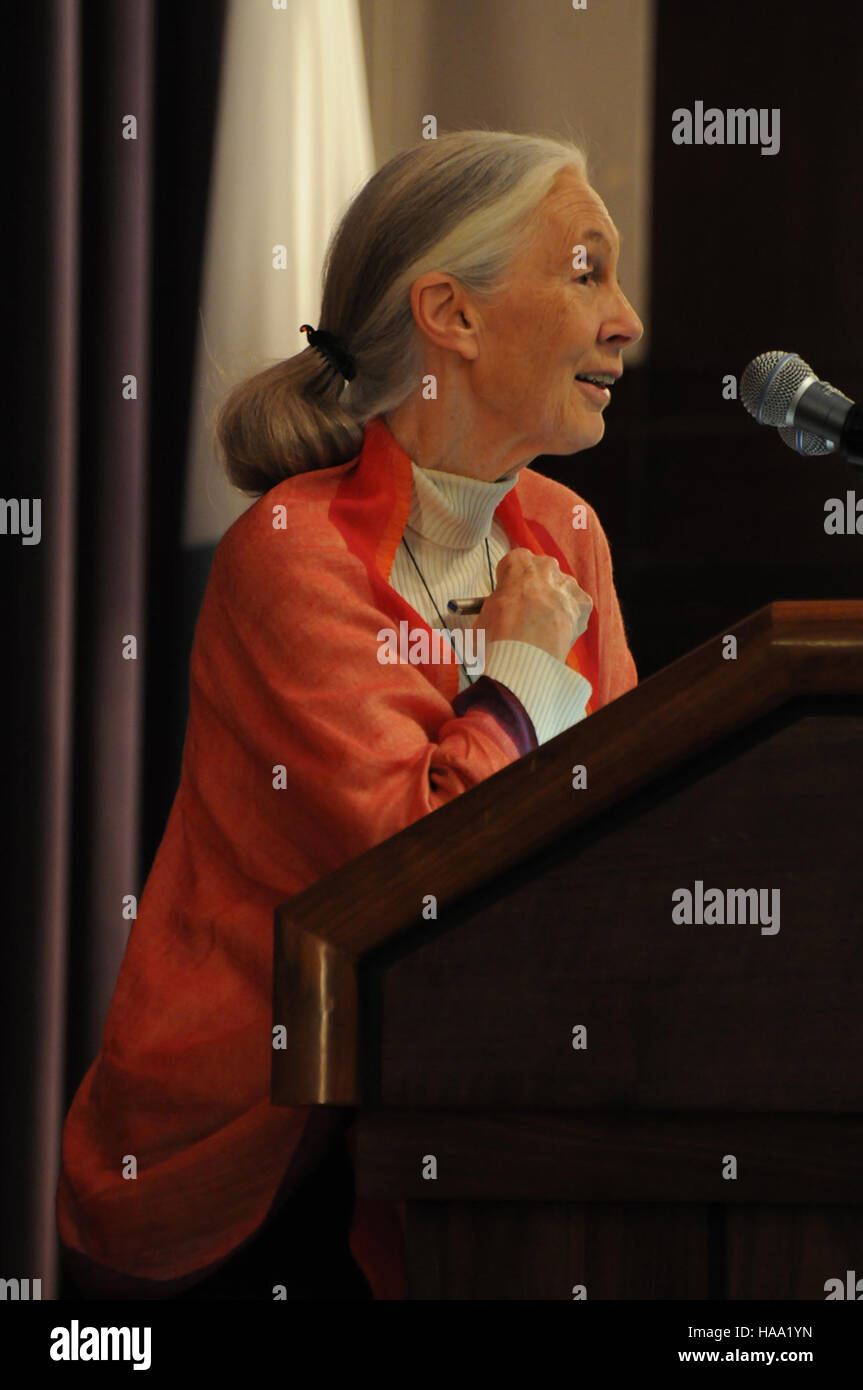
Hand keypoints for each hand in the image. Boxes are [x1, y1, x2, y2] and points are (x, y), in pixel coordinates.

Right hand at [479, 548, 592, 662]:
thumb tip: (498, 615)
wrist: (524, 652)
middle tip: (527, 615)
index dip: (512, 584)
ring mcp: (567, 583)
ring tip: (542, 630)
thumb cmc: (499, 631)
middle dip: (536, 592)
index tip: (509, 598)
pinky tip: (557, 634)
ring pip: (561, 591)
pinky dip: (570, 620)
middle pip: (542, 575)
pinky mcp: (583, 603)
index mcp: (518, 561)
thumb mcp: (485, 610)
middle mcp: (546, 566)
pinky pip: (577, 609)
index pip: (515, 565)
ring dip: (554, 606)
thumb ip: (497, 603)